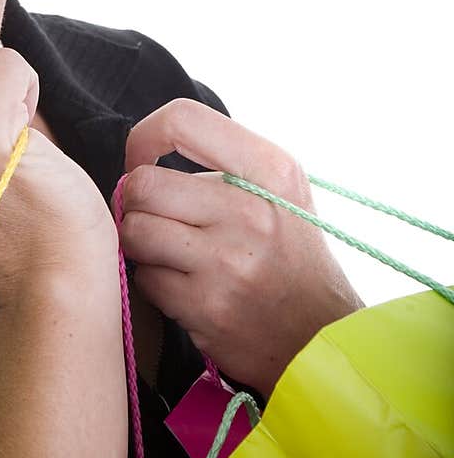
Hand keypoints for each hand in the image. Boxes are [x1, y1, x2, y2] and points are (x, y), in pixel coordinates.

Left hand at [119, 98, 362, 396]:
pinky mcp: (208, 308)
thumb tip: (140, 157)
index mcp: (271, 170)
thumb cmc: (288, 254)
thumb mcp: (279, 190)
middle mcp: (251, 211)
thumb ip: (221, 162)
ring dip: (141, 244)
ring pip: (135, 231)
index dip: (145, 138)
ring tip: (172, 253)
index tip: (144, 162)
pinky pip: (144, 279)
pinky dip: (155, 282)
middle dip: (138, 202)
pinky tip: (185, 287)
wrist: (323, 338)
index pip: (182, 119)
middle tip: (158, 217)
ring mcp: (228, 262)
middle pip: (144, 184)